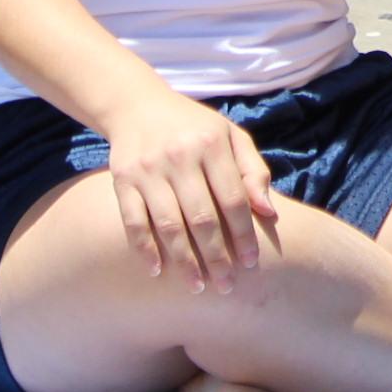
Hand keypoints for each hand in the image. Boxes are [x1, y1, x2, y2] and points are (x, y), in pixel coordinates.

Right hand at [97, 85, 276, 293]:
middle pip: (203, 217)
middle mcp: (180, 157)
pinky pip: (134, 221)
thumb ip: (253, 172)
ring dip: (184, 260)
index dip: (243, 234)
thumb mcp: (231, 136)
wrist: (138, 105)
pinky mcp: (123, 179)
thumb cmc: (195, 127)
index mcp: (213, 144)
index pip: (234, 198)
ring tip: (198, 287)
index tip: (250, 262)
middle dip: (217, 256)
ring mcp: (149, 169)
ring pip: (169, 224)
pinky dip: (144, 249)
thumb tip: (269, 214)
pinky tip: (157, 271)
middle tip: (226, 286)